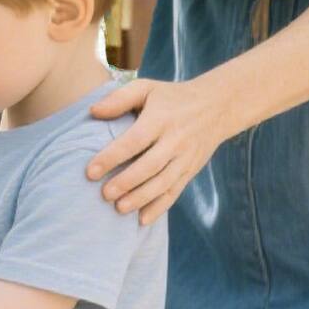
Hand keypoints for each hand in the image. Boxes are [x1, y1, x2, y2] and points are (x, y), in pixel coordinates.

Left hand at [85, 75, 232, 224]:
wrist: (218, 105)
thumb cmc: (172, 97)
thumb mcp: (147, 88)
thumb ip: (119, 98)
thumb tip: (92, 111)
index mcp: (161, 119)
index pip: (134, 141)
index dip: (112, 157)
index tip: (90, 172)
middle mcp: (176, 140)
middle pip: (150, 166)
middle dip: (127, 182)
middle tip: (104, 195)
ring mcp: (186, 157)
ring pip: (163, 182)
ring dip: (142, 198)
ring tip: (119, 208)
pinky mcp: (191, 170)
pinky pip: (175, 191)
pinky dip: (160, 208)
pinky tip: (142, 220)